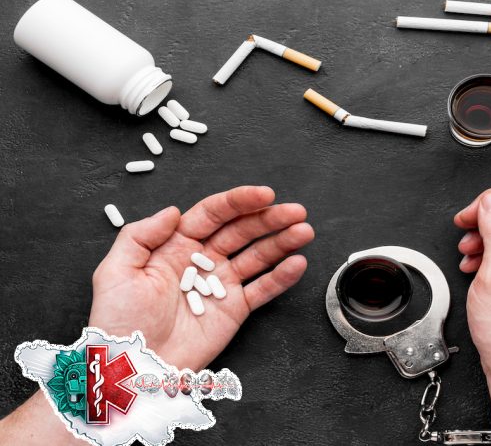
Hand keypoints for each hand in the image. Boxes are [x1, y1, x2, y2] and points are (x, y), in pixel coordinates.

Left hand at [90, 185, 314, 370]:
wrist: (133, 366)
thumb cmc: (118, 321)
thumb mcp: (116, 271)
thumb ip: (141, 235)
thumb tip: (173, 211)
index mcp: (175, 245)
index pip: (213, 214)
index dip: (239, 202)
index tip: (263, 195)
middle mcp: (203, 260)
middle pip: (242, 231)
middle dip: (270, 218)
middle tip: (295, 211)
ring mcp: (221, 284)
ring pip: (258, 256)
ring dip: (282, 242)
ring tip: (304, 231)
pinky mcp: (235, 309)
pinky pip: (263, 289)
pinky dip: (281, 277)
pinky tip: (297, 263)